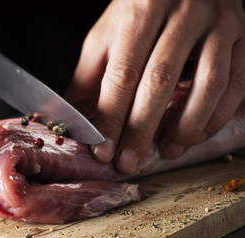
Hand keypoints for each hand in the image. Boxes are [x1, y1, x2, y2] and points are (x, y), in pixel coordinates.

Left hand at [65, 0, 244, 173]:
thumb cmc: (139, 11)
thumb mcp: (107, 36)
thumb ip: (89, 76)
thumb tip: (70, 119)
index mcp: (139, 13)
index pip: (123, 73)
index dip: (111, 117)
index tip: (102, 150)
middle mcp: (181, 13)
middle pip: (160, 80)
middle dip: (142, 129)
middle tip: (128, 163)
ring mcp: (217, 23)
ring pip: (208, 82)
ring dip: (187, 125)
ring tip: (167, 152)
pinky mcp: (240, 36)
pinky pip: (237, 81)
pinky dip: (217, 114)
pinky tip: (198, 134)